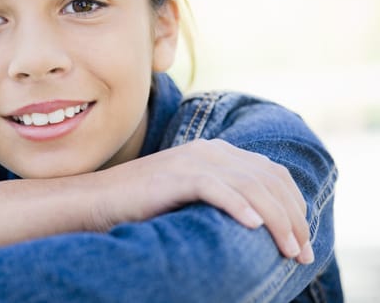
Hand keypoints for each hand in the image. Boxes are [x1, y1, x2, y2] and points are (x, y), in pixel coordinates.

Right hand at [90, 139, 312, 263]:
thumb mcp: (191, 194)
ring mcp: (192, 161)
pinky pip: (217, 189)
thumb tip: (259, 221)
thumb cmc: (145, 204)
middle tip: (302, 252)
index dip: (294, 204)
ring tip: (288, 249)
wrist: (100, 199)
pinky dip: (239, 207)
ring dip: (276, 220)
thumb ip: (223, 194)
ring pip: (250, 186)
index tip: (302, 236)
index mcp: (217, 151)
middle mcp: (210, 150)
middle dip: (293, 217)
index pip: (271, 172)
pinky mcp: (176, 176)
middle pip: (268, 180)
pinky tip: (253, 227)